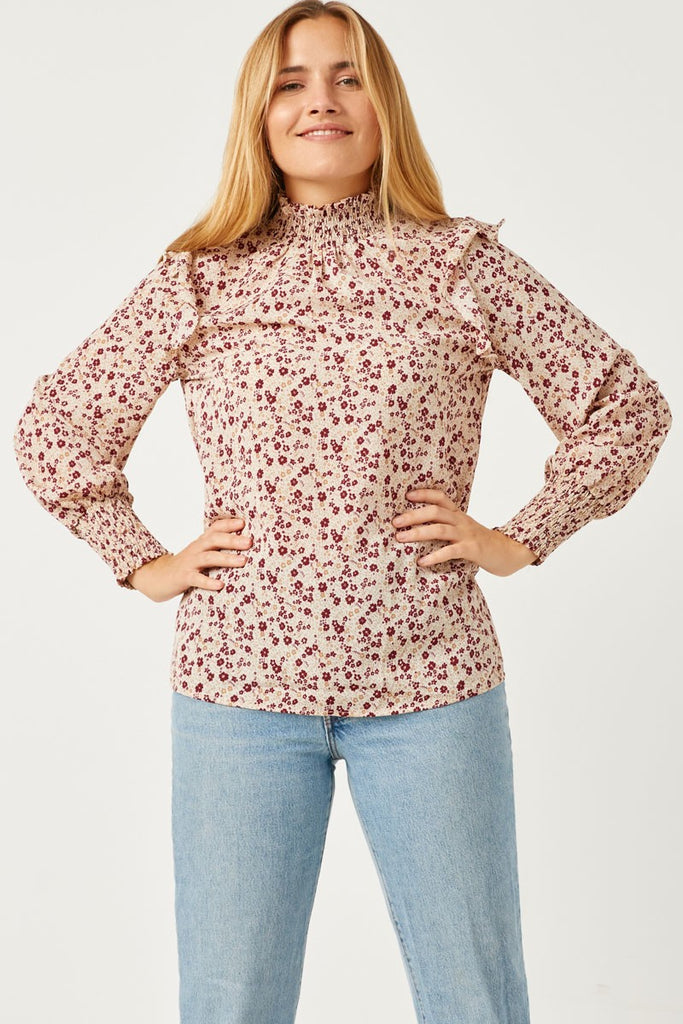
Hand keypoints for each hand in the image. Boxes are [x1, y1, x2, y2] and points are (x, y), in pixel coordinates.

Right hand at [126, 517, 252, 600]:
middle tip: (249, 542)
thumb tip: (246, 545)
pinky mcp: (184, 577)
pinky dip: (208, 582)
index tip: (244, 522)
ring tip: (242, 561)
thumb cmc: (187, 565)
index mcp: (202, 542)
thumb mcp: (201, 553)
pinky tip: (220, 585)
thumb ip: (217, 548)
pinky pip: (197, 579)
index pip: (215, 528)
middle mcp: (196, 549)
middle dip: (232, 540)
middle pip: (214, 540)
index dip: (229, 524)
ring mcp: (189, 563)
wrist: (157, 577)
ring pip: (208, 558)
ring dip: (226, 558)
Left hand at [392, 488, 537, 576]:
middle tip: (395, 522)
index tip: (407, 495)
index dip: (424, 494)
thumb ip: (447, 527)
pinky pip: (451, 551)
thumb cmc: (481, 543)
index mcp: (459, 515)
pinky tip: (422, 561)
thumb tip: (418, 530)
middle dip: (413, 515)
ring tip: (401, 538)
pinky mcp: (472, 550)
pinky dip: (435, 556)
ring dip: (418, 533)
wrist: (509, 552)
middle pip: (435, 512)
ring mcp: (467, 535)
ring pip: (440, 529)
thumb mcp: (464, 529)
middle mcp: (461, 521)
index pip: (440, 498)